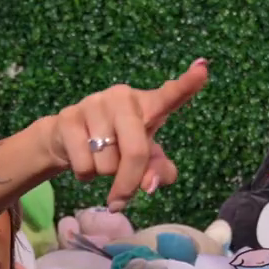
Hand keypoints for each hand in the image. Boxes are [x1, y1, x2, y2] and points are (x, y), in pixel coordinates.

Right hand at [41, 59, 208, 210]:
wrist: (65, 140)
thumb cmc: (115, 146)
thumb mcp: (144, 160)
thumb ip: (158, 171)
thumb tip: (150, 185)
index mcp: (148, 105)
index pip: (170, 95)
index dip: (187, 84)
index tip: (203, 69)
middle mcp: (123, 98)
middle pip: (136, 151)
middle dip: (129, 181)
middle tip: (120, 198)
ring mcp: (94, 104)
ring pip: (107, 163)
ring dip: (103, 174)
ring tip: (99, 159)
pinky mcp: (69, 117)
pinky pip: (84, 164)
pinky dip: (85, 175)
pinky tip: (83, 160)